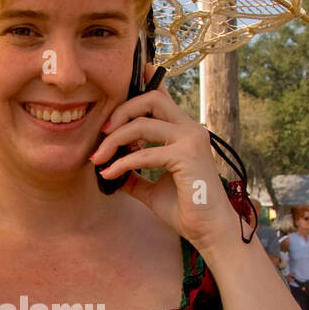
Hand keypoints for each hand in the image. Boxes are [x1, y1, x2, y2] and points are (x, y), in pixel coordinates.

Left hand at [89, 64, 239, 253]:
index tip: (126, 78)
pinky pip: (145, 153)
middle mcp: (190, 129)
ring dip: (115, 139)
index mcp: (184, 132)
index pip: (163, 97)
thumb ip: (135, 175)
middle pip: (151, 99)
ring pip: (143, 123)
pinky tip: (109, 174)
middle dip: (121, 111)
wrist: (209, 231)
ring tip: (99, 157)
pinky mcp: (188, 155)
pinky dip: (122, 163)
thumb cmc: (186, 210)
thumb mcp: (152, 188)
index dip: (146, 81)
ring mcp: (191, 139)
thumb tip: (110, 170)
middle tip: (102, 133)